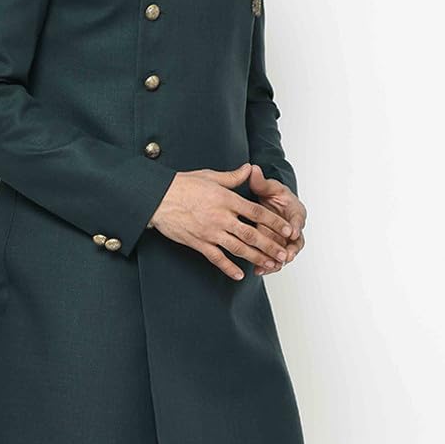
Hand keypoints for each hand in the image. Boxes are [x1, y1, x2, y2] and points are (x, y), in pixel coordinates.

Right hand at [148, 162, 293, 279]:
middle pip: (252, 234)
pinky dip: (228, 268)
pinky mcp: (198, 243)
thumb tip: (250, 168)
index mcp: (226, 199)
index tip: (287, 230)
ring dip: (256, 258)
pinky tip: (239, 275)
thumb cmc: (182, 184)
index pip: (257, 213)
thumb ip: (233, 176)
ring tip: (269, 265)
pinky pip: (217, 258)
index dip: (275, 223)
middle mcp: (221, 217)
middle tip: (283, 254)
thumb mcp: (210, 176)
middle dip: (270, 245)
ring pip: (238, 249)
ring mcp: (210, 232)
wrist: (157, 198)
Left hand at [246, 164, 305, 274]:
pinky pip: (273, 259)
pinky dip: (267, 265)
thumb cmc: (271, 194)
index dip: (296, 226)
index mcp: (295, 211)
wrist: (267, 203)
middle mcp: (293, 228)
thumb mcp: (267, 187)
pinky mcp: (275, 248)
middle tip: (287, 256)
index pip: (298, 219)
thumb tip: (253, 170)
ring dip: (279, 261)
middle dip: (291, 250)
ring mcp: (284, 241)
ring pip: (285, 254)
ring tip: (271, 267)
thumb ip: (261, 182)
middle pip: (296, 242)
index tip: (293, 232)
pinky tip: (258, 271)